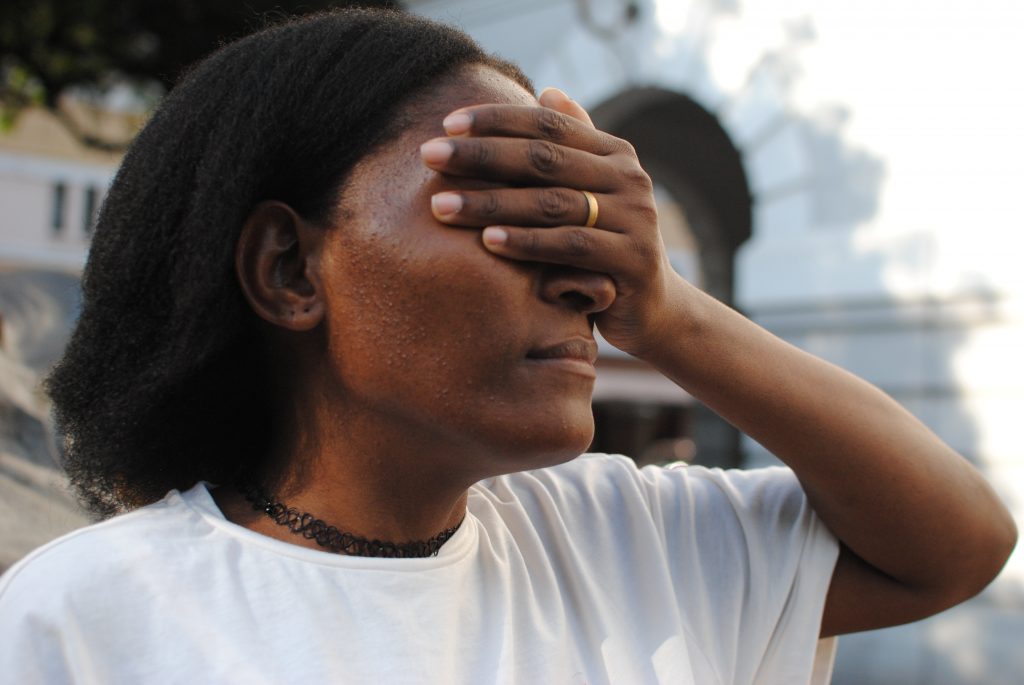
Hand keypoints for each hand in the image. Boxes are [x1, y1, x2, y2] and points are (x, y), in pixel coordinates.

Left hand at [420, 88, 681, 356]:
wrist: (653, 308)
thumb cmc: (605, 249)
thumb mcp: (591, 194)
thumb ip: (574, 146)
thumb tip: (548, 91)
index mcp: (615, 154)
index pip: (548, 125)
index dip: (497, 121)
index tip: (447, 124)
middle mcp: (629, 178)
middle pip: (544, 159)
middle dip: (481, 156)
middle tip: (429, 155)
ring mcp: (635, 218)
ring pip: (552, 204)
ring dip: (491, 204)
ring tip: (441, 206)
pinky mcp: (633, 259)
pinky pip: (570, 247)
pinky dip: (527, 243)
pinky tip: (487, 242)